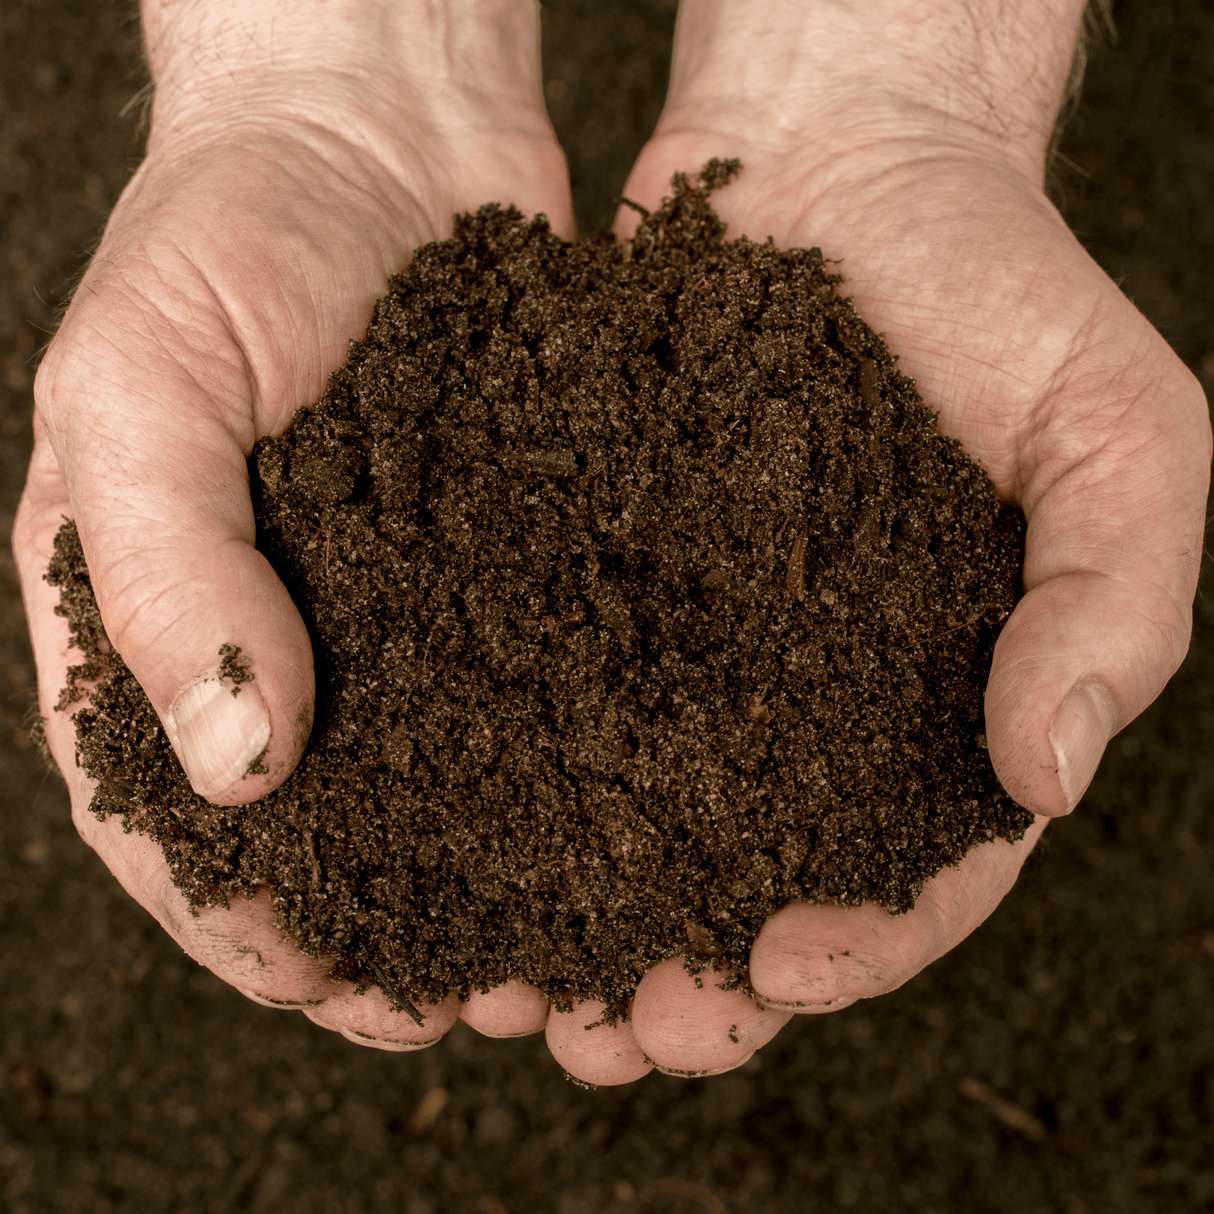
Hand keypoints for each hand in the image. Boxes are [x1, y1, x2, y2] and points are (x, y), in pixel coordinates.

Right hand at [13, 0, 571, 1049]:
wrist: (374, 129)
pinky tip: (629, 826)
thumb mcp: (138, 383)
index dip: (244, 924)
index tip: (330, 994)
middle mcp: (287, 633)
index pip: (173, 817)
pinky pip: (536, 688)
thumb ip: (162, 572)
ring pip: (444, 788)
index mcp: (160, 618)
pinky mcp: (508, 559)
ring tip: (567, 964)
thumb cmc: (225, 234)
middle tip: (472, 1015)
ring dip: (497, 887)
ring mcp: (404, 607)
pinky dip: (569, 770)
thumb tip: (237, 767)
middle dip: (391, 938)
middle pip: (327, 833)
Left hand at [543, 0, 1210, 1082]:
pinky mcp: (606, 574)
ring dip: (585, 921)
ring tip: (523, 997)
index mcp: (945, 699)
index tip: (779, 971)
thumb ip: (1115, 605)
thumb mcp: (1121, 437)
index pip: (917, 869)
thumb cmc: (1003, 293)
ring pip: (642, 822)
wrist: (850, 163)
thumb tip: (1046, 769)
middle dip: (695, 978)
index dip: (858, 942)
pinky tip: (458, 839)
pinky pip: (557, 693)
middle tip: (618, 1039)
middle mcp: (816, 695)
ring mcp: (705, 643)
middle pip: (759, 881)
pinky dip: (513, 781)